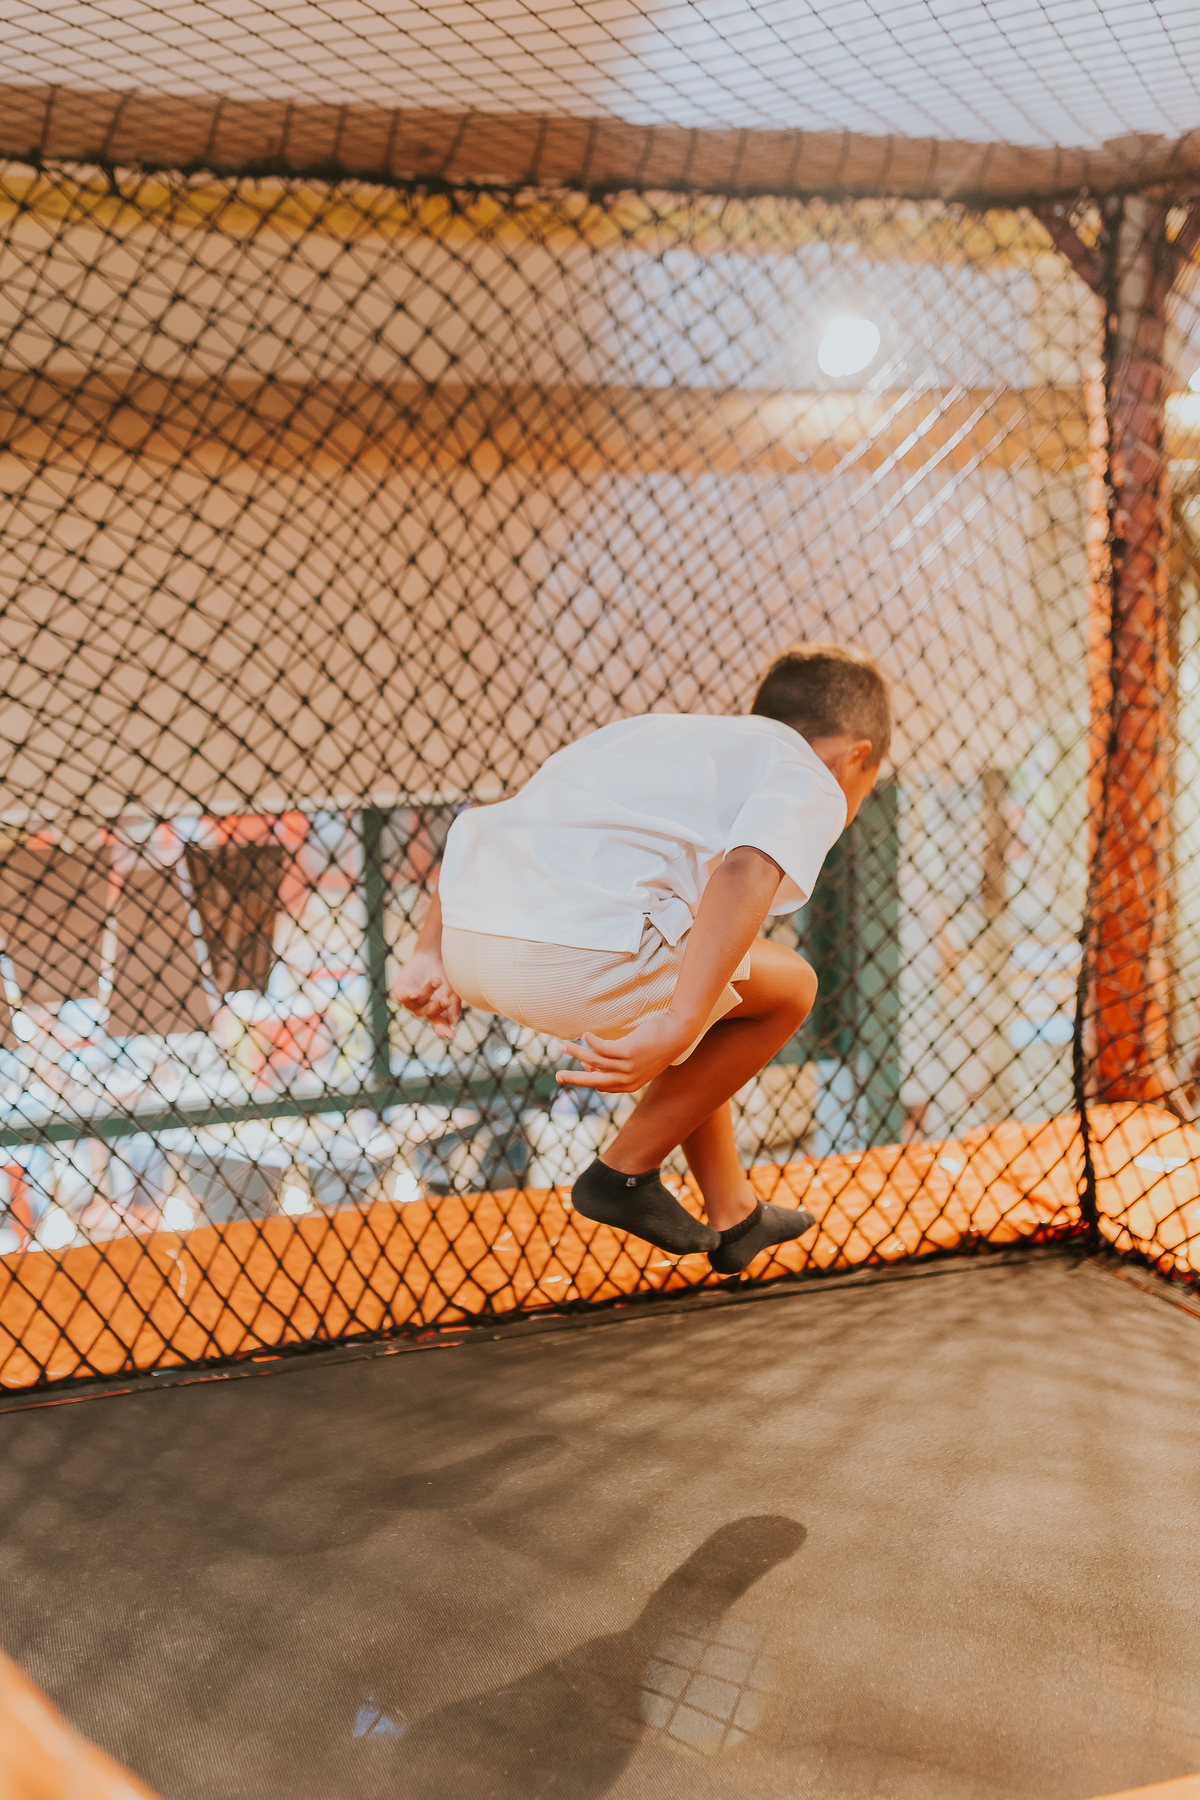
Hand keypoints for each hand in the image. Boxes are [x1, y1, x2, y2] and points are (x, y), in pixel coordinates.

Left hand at [395, 950, 460, 1041]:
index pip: (441, 1026)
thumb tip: (452, 1022)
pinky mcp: (400, 992)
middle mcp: (422, 1011)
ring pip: (420, 1001)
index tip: (452, 1035)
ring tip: (438, 980)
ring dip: (428, 991)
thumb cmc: (444, 976)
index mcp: (436, 1013)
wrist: (430, 958)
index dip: (445, 1031)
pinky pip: (404, 997)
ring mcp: (410, 1003)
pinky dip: (409, 996)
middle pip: (430, 1012)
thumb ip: (454, 1006)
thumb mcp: (453, 991)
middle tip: (447, 1000)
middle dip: (438, 1006)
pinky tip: (414, 994)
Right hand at [556, 1010, 692, 1092]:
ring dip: (576, 1053)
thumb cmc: (658, 1044)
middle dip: (573, 1079)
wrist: (678, 1033)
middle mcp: (627, 1079)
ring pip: (594, 1062)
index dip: (588, 1077)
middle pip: (593, 1080)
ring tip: (563, 1046)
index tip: (579, 1069)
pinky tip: (585, 1035)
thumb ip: (620, 1065)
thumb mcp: (639, 1060)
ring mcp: (627, 1067)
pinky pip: (602, 1048)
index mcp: (630, 1085)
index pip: (602, 1085)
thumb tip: (593, 1062)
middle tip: (557, 1077)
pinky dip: (591, 1042)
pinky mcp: (627, 1052)